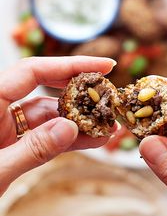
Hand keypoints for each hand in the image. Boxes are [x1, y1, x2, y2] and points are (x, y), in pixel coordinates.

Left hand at [0, 56, 115, 195]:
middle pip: (43, 88)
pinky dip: (66, 138)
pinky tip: (89, 140)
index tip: (102, 65)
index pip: (32, 71)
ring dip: (77, 122)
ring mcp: (5, 128)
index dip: (69, 65)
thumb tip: (69, 128)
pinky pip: (44, 136)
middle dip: (78, 91)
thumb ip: (31, 150)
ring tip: (105, 127)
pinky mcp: (13, 144)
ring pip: (48, 116)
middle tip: (107, 94)